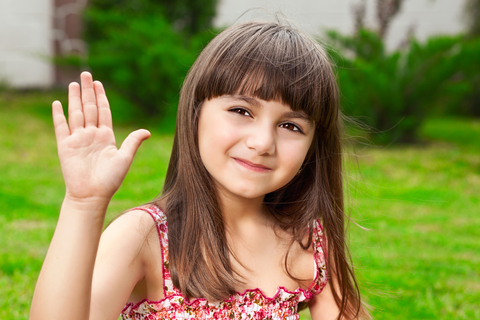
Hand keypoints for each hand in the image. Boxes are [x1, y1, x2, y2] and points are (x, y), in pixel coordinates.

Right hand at [52, 72, 149, 203]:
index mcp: (106, 136)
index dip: (101, 97)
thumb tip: (147, 131)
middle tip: (86, 74)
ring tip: (75, 83)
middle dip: (88, 91)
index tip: (99, 84)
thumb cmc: (110, 180)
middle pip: (89, 108)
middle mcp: (92, 135)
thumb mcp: (125, 158)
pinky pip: (61, 127)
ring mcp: (78, 139)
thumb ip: (133, 142)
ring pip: (76, 114)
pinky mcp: (66, 146)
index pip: (103, 111)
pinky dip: (59, 115)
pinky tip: (58, 103)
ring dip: (75, 98)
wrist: (92, 195)